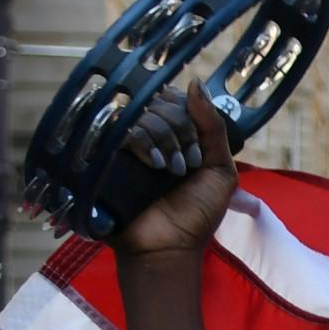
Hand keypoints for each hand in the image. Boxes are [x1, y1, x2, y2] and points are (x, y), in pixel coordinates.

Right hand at [112, 82, 238, 261]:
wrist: (169, 247)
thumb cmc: (197, 213)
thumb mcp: (220, 170)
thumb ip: (213, 127)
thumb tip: (195, 82)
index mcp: (175, 136)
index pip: (177, 101)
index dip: (190, 118)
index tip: (197, 152)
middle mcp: (150, 135)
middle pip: (162, 104)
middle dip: (180, 131)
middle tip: (185, 167)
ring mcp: (128, 143)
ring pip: (144, 113)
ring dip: (165, 138)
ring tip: (171, 171)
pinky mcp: (108, 153)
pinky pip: (124, 128)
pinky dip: (145, 142)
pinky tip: (155, 165)